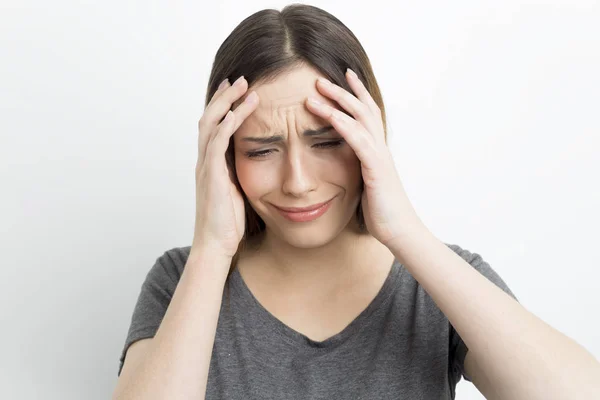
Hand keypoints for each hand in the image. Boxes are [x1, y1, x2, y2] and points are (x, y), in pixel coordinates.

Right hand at [193, 76, 258, 258]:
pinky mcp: (211, 176)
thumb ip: (241, 173)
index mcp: (211, 163)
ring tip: (243, 86)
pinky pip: (217, 143)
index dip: (224, 105)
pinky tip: (238, 111)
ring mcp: (206, 167)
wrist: (216, 245)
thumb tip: (260, 162)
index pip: (214, 126)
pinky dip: (227, 125)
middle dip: (224, 96)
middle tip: (240, 78)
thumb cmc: (229, 223)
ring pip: (211, 124)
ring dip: (227, 103)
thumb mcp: (238, 191)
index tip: (237, 89)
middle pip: (209, 117)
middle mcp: (205, 160)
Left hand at [305, 69, 423, 247]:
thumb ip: (357, 169)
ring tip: (316, 91)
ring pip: (360, 120)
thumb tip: (342, 165)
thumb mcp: (365, 184)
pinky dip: (344, 126)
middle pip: (363, 109)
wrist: (399, 231)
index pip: (367, 114)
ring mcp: (379, 156)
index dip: (356, 94)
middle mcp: (380, 148)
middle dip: (343, 91)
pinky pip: (359, 142)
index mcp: (376, 150)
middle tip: (320, 78)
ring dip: (338, 102)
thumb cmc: (381, 211)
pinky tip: (330, 116)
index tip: (341, 77)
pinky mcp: (376, 169)